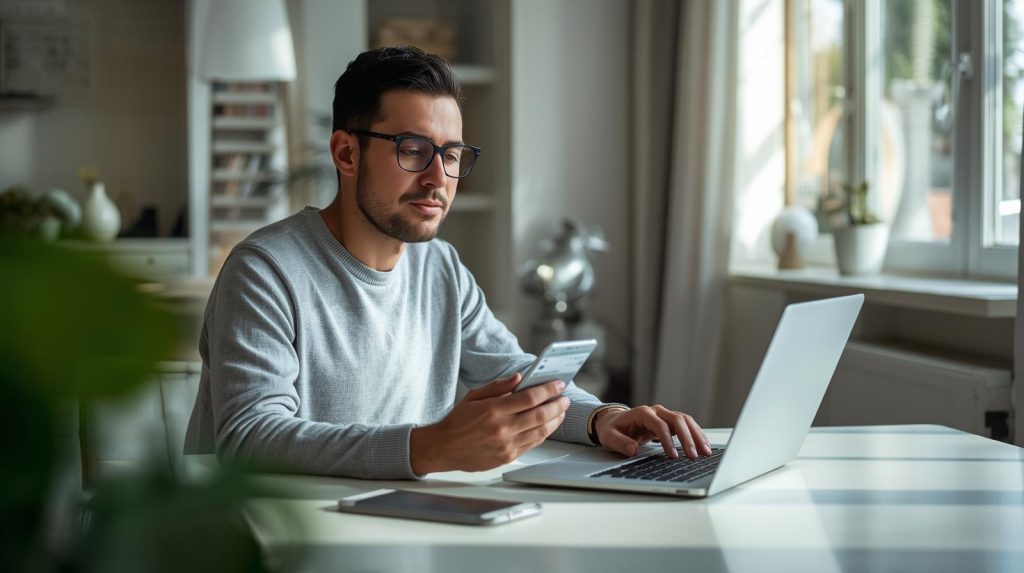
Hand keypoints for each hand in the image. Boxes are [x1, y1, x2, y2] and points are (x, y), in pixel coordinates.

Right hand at [409, 373, 569, 474]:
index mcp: (493, 410)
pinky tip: (548, 425)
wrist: (443, 448)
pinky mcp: (507, 457)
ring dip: (555, 420)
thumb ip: (498, 386)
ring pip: (540, 431)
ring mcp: (506, 445)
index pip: (530, 397)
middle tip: (565, 398)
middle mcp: (502, 428)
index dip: (548, 389)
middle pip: (540, 415)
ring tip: (561, 411)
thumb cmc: (458, 421)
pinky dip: (544, 433)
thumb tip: (519, 377)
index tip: (558, 384)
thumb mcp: (474, 396)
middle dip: (557, 405)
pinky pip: (532, 444)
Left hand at [594, 405, 713, 458]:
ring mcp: (664, 414)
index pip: (659, 425)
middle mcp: (656, 411)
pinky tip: (704, 446)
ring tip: (706, 452)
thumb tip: (632, 449)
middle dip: (687, 438)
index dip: (668, 440)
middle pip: (677, 420)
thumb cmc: (612, 429)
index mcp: (642, 413)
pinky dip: (696, 434)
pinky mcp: (669, 421)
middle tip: (693, 456)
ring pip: (685, 421)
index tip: (673, 456)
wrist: (614, 421)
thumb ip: (620, 443)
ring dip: (697, 435)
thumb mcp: (609, 436)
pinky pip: (686, 425)